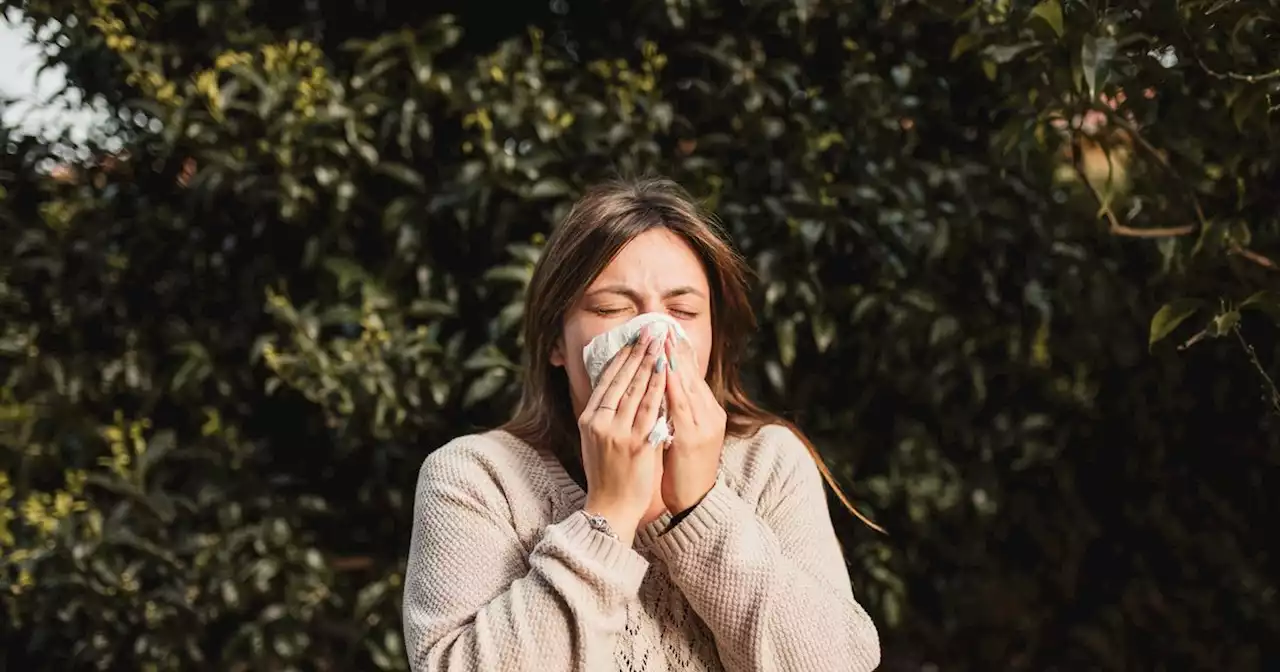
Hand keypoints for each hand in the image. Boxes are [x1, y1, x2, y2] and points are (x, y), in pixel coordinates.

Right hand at [579, 325, 668, 544]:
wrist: (610, 507)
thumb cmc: (607, 474)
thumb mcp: (596, 441)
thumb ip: (606, 416)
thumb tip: (617, 390)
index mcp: (589, 419)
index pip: (606, 380)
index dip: (621, 356)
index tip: (632, 338)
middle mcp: (600, 422)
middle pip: (621, 379)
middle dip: (637, 352)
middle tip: (650, 330)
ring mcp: (617, 432)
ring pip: (636, 389)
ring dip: (650, 362)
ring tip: (660, 342)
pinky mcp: (636, 443)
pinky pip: (650, 409)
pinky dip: (658, 387)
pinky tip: (666, 371)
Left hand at [661, 330, 725, 513]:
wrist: (695, 503)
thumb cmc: (684, 471)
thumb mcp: (683, 435)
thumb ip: (676, 412)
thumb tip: (660, 389)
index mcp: (707, 413)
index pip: (693, 375)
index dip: (681, 353)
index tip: (668, 332)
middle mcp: (709, 415)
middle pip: (692, 375)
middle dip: (677, 350)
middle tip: (663, 326)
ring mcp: (703, 425)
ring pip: (688, 386)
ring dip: (674, 361)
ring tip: (663, 340)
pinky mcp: (694, 437)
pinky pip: (682, 406)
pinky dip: (673, 386)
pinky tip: (664, 371)